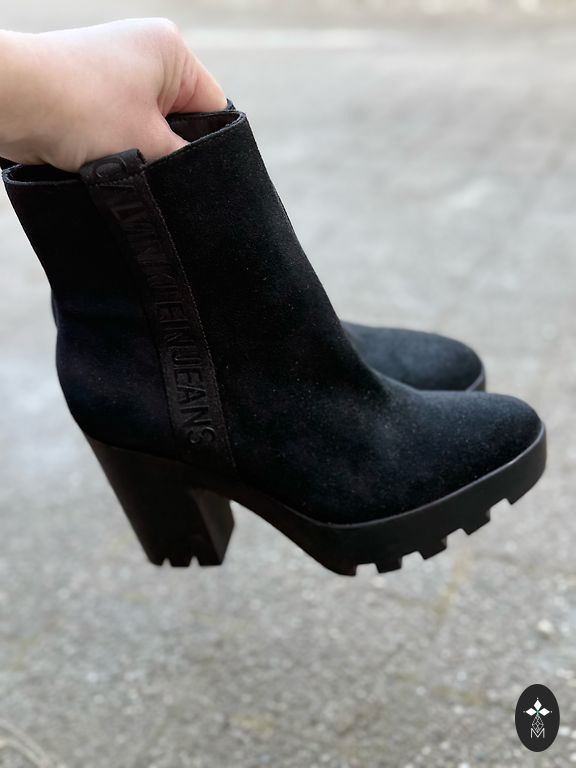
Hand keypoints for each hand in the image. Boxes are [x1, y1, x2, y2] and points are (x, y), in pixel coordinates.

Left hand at [0, 19, 226, 170]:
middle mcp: (145, 54)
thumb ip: (183, 163)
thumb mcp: (150, 143)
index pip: (214, 108)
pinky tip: (115, 167)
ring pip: (150, 129)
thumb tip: (199, 184)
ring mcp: (115, 72)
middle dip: (174, 152)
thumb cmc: (82, 109)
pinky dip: (121, 150)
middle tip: (168, 180)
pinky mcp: (89, 92)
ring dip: (145, 154)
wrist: (11, 100)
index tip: (204, 181)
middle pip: (182, 120)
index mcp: (172, 51)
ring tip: (136, 173)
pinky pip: (122, 129)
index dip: (212, 149)